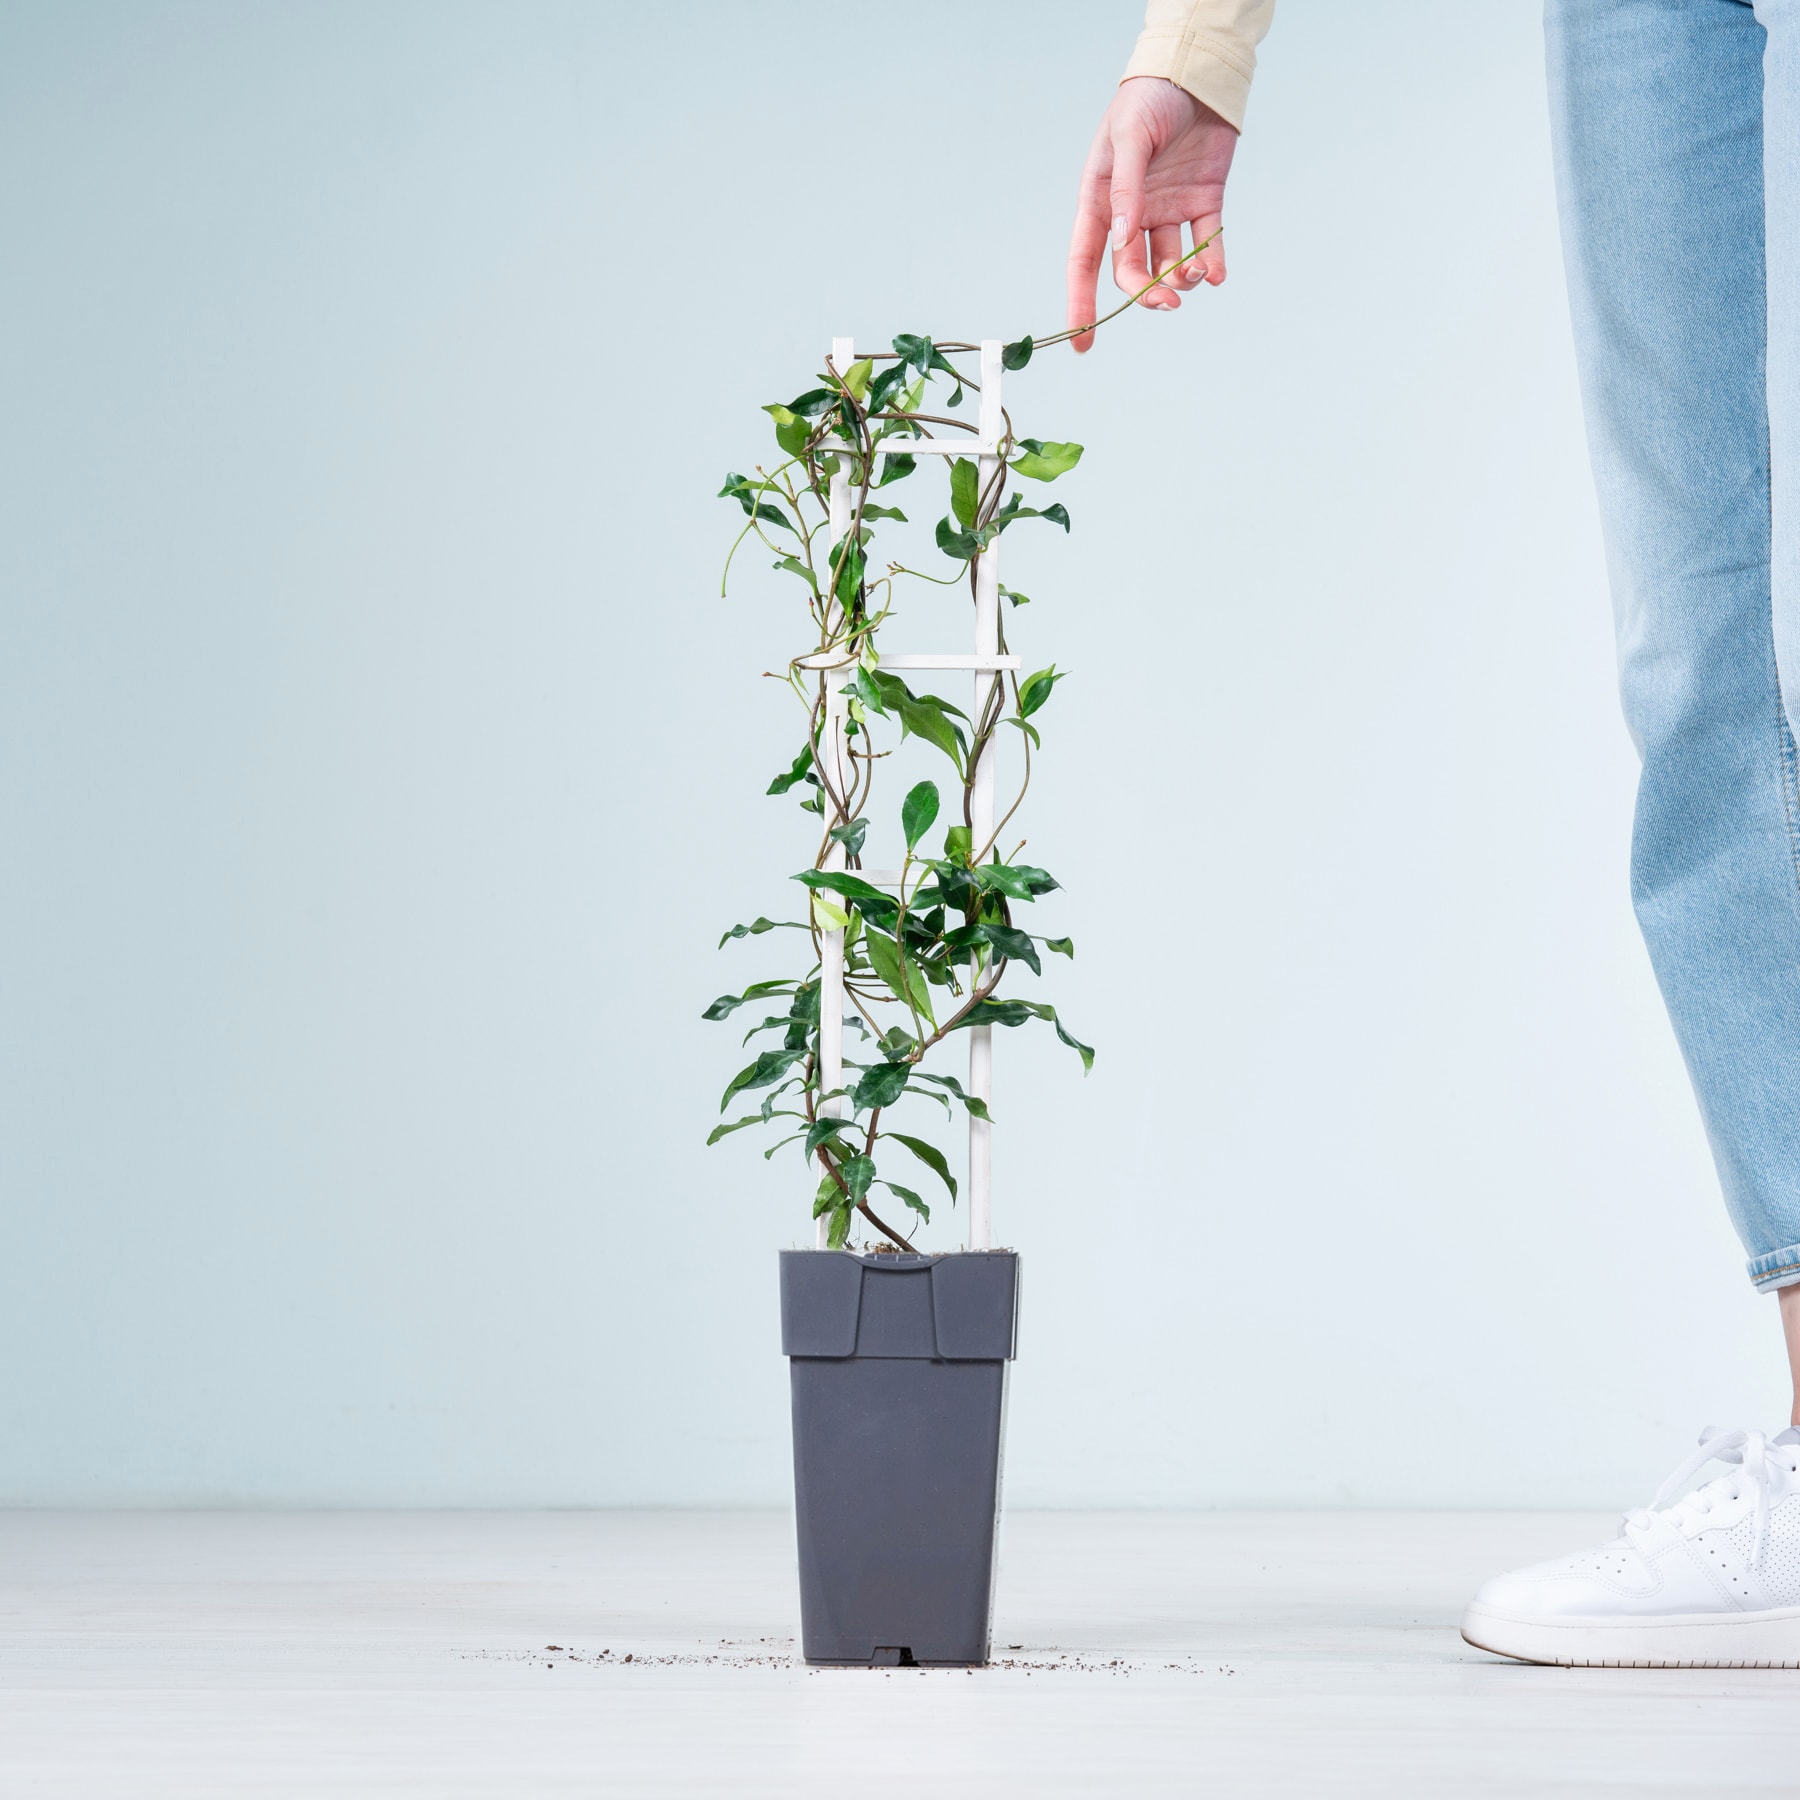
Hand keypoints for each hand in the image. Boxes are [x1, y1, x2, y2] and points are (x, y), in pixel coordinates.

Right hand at [1066, 77, 1237, 352]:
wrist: (1195, 71)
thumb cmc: (1149, 98)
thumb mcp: (1131, 137)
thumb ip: (1126, 189)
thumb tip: (1121, 239)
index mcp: (1101, 200)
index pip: (1085, 260)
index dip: (1081, 302)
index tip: (1083, 340)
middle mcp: (1131, 213)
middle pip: (1131, 270)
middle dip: (1146, 291)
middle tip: (1167, 301)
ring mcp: (1168, 210)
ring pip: (1169, 262)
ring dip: (1180, 277)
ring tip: (1196, 273)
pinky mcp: (1203, 203)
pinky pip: (1206, 242)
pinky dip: (1212, 263)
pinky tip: (1216, 273)